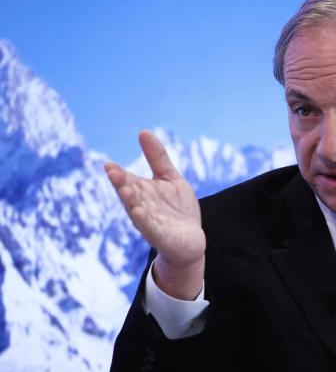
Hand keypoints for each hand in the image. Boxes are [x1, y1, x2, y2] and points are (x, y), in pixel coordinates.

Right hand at [104, 130, 205, 299]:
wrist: (191, 240)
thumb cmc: (177, 209)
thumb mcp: (170, 179)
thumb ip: (157, 158)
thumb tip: (142, 131)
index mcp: (141, 192)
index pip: (126, 181)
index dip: (118, 174)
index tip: (109, 165)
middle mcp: (141, 207)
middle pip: (128, 194)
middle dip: (121, 184)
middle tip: (113, 172)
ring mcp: (149, 222)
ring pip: (136, 211)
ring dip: (130, 202)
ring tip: (125, 190)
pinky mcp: (160, 236)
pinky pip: (150, 228)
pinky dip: (145, 221)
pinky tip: (140, 212)